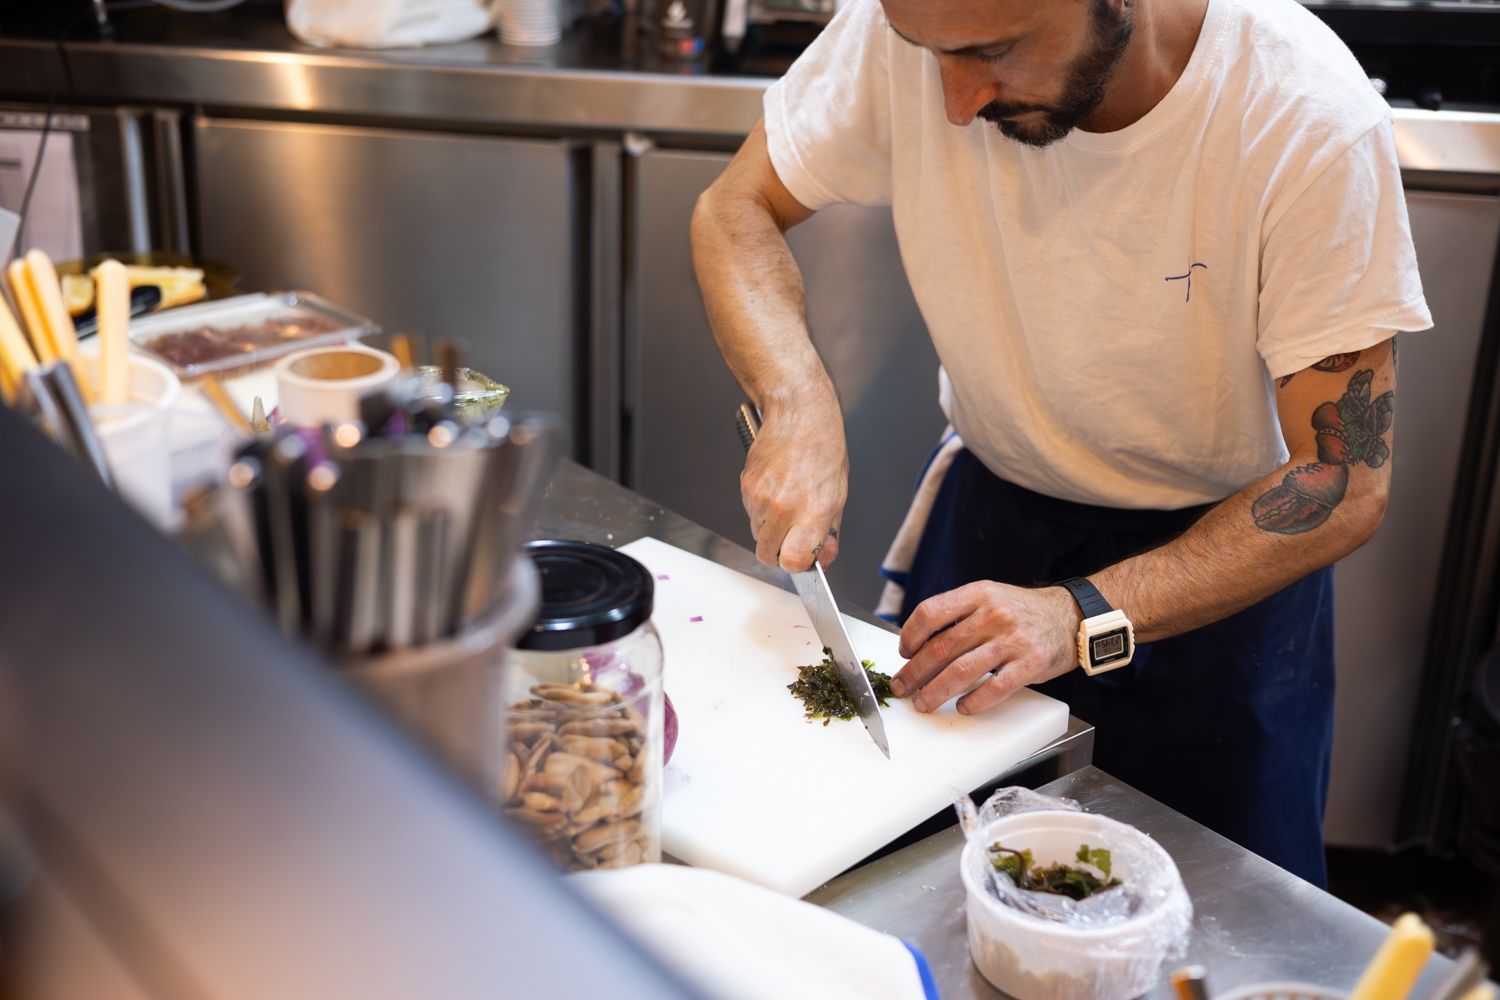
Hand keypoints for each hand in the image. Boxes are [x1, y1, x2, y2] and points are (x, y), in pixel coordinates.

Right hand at [740, 394, 847, 571]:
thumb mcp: (839, 494)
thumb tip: (822, 558)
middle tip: (792, 536)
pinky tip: (776, 490)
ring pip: (757, 534)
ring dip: (770, 529)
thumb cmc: (823, 447)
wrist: (799, 413)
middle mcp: (784, 506)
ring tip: (787, 503)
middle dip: (779, 551)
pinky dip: (761, 510)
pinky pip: (750, 514)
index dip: (796, 564)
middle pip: (768, 554)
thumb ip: (829, 532)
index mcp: (813, 510)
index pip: (793, 561)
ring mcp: (760, 497)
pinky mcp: (746, 486)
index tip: (802, 558)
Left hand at [891, 583, 1080, 714]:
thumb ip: (958, 614)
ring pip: (962, 671)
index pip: (931, 612)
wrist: (1071, 617)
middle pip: (941, 647)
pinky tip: (962, 707)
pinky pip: (994, 689)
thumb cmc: (1022, 612)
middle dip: (915, 672)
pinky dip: (974, 702)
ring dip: (935, 691)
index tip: (904, 652)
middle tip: (902, 687)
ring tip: (922, 703)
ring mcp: (1012, 640)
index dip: (910, 635)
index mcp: (978, 595)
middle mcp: (993, 615)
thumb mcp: (989, 597)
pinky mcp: (1030, 664)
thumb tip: (919, 645)